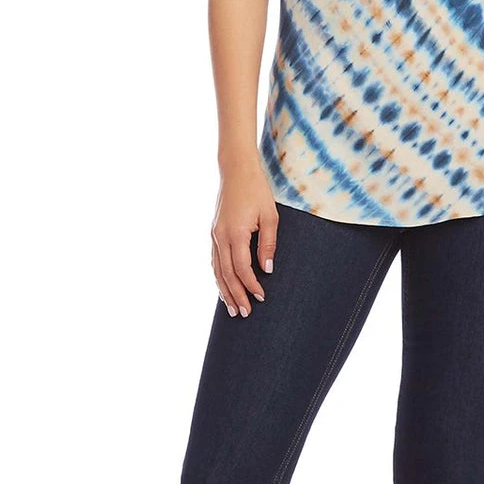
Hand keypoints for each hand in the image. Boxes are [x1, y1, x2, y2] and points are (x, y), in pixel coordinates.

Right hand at [211, 160, 278, 317]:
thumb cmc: (256, 190)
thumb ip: (268, 243)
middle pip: (226, 274)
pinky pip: (214, 260)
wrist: (237, 170)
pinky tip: (223, 286)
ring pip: (217, 270)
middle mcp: (220, 237)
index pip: (242, 268)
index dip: (251, 285)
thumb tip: (268, 269)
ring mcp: (214, 235)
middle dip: (236, 295)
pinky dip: (218, 276)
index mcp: (235, 233)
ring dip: (224, 290)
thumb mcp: (270, 216)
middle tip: (244, 314)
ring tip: (232, 309)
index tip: (261, 297)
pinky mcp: (214, 232)